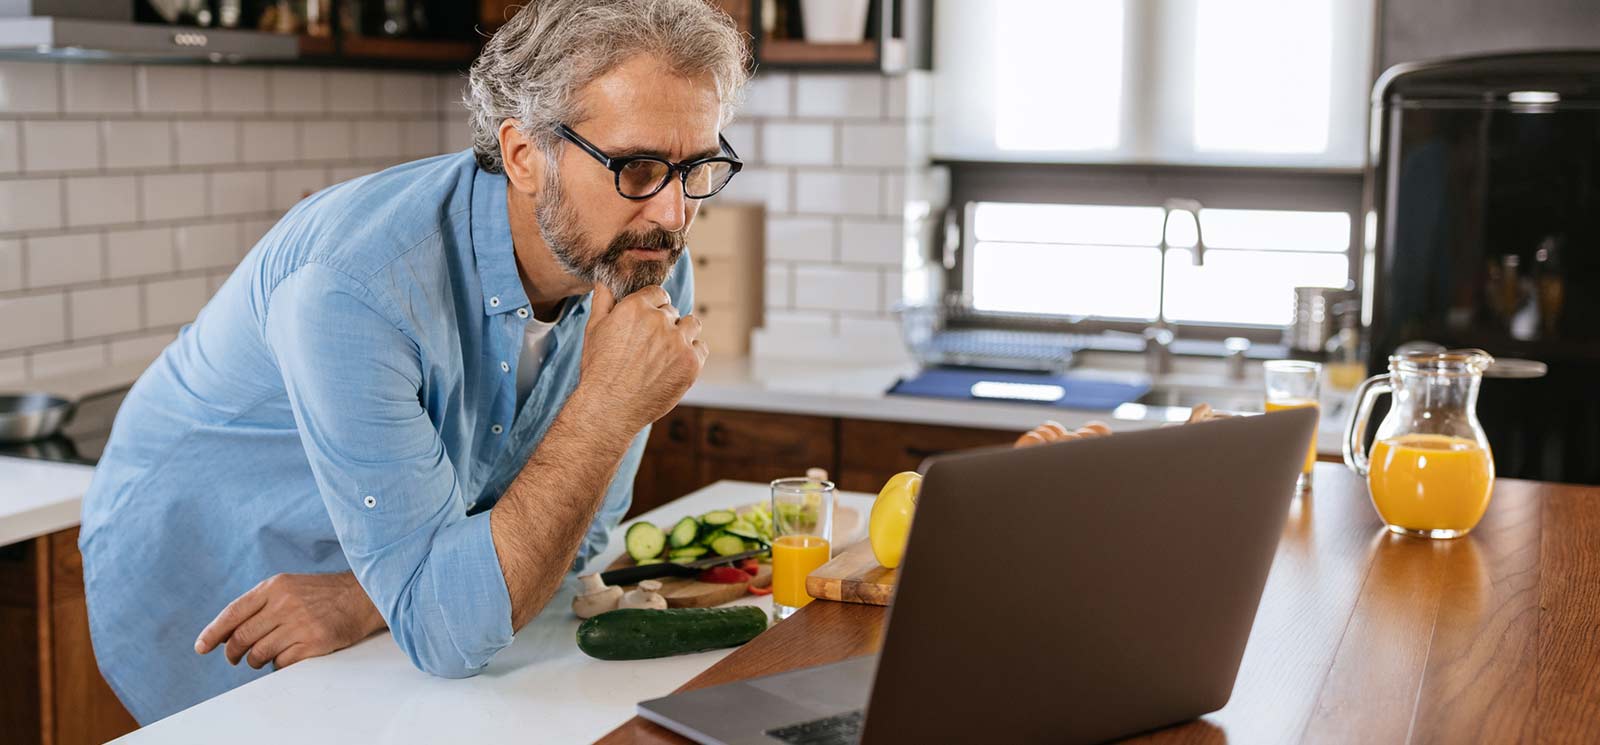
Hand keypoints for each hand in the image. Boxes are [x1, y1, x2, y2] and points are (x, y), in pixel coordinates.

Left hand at [194, 571, 386, 669]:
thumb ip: (260, 604)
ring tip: (264, 657)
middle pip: (242, 637)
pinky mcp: (314, 642)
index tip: (202, 647)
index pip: (233, 612)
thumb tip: (227, 633)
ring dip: (256, 661)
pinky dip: (278, 665)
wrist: (363, 597)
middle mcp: (284, 603)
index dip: (214, 632)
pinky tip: (286, 657)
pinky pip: (281, 663)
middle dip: (232, 652)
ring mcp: (300, 623)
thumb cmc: (323, 595)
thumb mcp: (289, 587)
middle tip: (234, 658)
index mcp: (275, 587)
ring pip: (259, 654)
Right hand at [576, 282, 708, 430]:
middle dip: (664, 324)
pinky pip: (701, 347)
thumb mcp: (594, 329)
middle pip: (673, 311)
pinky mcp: (692, 362)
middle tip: (650, 347)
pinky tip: (675, 365)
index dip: (653, 308)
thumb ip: (603, 300)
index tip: (647, 323)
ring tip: (666, 353)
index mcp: (636, 307)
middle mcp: (659, 320)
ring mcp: (678, 341)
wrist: (610, 407)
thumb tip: (606, 279)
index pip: (658, 294)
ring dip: (682, 334)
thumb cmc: (599, 369)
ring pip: (691, 324)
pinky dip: (692, 354)